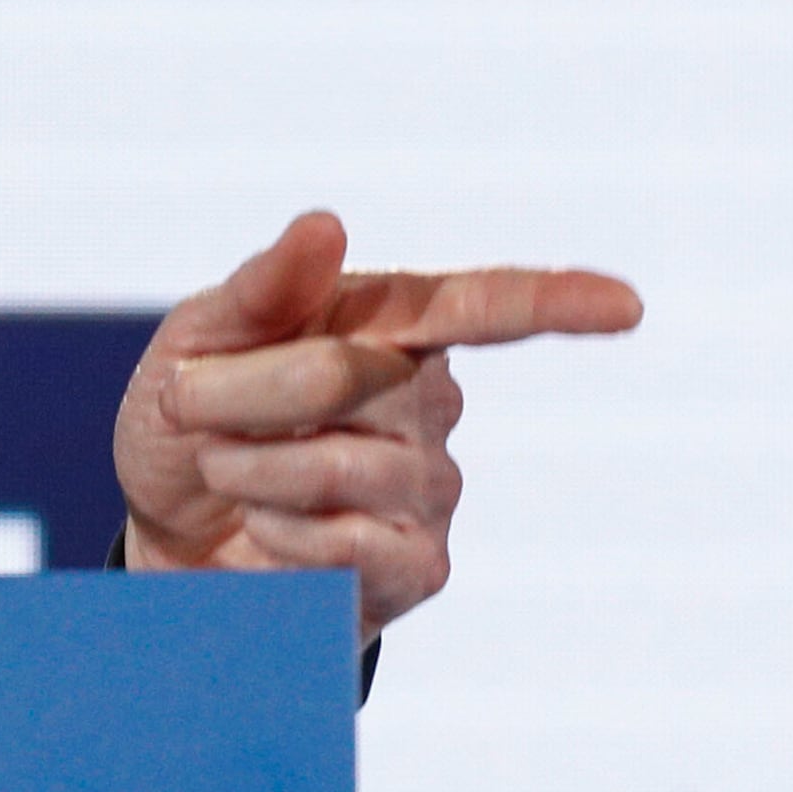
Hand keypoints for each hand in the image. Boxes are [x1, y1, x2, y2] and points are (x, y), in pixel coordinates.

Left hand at [114, 214, 641, 628]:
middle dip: (238, 395)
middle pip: (342, 376)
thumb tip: (325, 225)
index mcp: (392, 325)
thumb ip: (262, 288)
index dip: (557, 303)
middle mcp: (429, 401)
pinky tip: (264, 530)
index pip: (486, 306)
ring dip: (250, 467)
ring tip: (230, 472)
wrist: (166, 531)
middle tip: (198, 410)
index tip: (626, 306)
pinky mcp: (417, 567)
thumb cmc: (192, 418)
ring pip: (339, 465)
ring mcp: (431, 487)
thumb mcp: (198, 337)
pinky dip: (279, 533)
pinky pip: (348, 543)